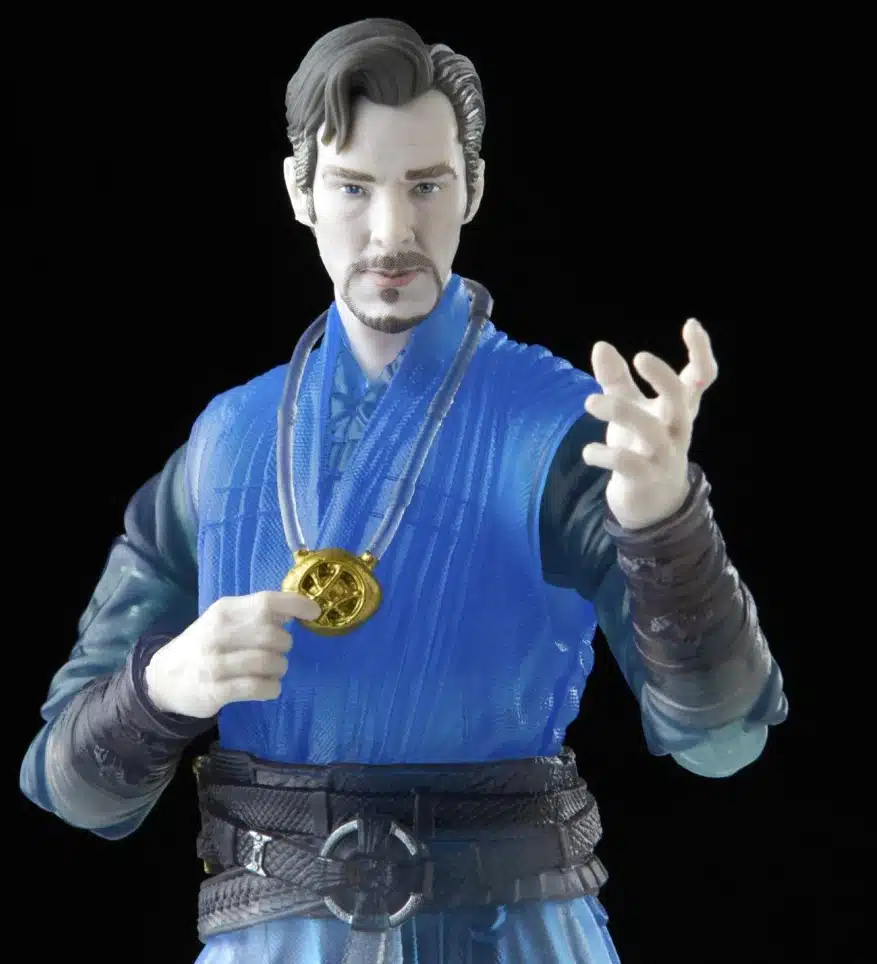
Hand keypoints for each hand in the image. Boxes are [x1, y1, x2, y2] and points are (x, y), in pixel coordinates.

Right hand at [144, 590, 319, 718]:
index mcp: (225, 610)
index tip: (315, 613)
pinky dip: (271, 688)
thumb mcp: (224, 621)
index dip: (296, 605)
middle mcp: (219, 633)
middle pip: (272, 635)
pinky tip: (269, 687)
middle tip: (280, 652)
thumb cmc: (205, 645)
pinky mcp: (215, 691)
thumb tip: (295, 613)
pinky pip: (257, 687)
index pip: (266, 602)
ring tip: (274, 671)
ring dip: (280, 668)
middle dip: (285, 645)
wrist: (164, 677)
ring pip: (268, 662)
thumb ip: (255, 616)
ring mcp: (215, 663)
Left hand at [582, 318, 717, 529]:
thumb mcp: (632, 410)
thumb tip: (600, 345)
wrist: (651, 503)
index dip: (701, 351)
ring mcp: (665, 455)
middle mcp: (677, 428)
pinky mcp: (646, 478)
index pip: (701, 377)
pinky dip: (605, 456)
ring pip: (650, 430)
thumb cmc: (642, 447)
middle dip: (663, 376)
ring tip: (588, 402)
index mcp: (679, 408)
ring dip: (620, 412)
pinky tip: (588, 453)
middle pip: (680, 398)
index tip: (691, 324)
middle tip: (639, 356)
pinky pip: (629, 464)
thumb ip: (616, 380)